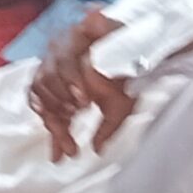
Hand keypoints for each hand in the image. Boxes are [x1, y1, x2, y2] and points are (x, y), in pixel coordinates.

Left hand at [30, 7, 121, 161]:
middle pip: (40, 97)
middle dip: (54, 124)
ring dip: (59, 102)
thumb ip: (104, 130)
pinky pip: (63, 59)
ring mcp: (65, 48)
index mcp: (65, 83)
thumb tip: (96, 151)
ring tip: (80, 115)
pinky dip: (70, 79)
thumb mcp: (119, 109)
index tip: (59, 157)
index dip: (53, 133)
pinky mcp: (75, 34)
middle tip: (70, 143)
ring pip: (43, 79)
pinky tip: (83, 97)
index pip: (48, 110)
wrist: (152, 46)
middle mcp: (59, 66)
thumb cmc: (134, 76)